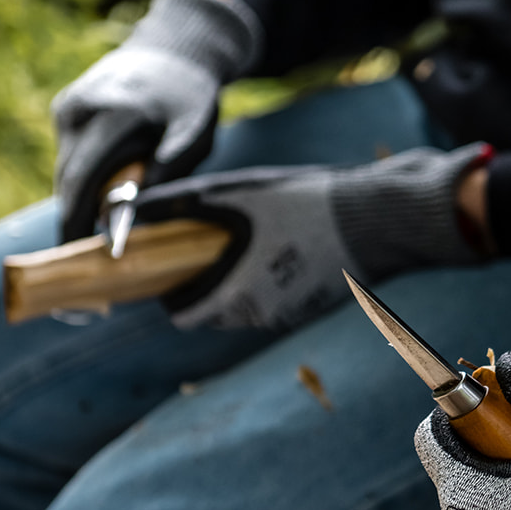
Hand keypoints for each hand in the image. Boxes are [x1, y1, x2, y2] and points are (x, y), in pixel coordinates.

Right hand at [51, 0, 261, 239]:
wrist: (172, 51)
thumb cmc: (190, 99)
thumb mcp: (195, 132)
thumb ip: (168, 167)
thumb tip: (137, 209)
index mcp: (116, 113)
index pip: (83, 177)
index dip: (76, 218)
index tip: (76, 250)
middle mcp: (83, 107)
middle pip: (67, 177)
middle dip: (74, 215)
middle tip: (84, 251)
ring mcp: (69, 105)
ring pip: (66, 167)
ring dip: (81, 195)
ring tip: (99, 221)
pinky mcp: (65, 107)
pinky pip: (69, 153)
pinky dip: (84, 173)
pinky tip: (106, 182)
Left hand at [135, 143, 489, 330]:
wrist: (377, 219)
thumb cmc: (306, 202)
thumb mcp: (238, 194)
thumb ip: (182, 204)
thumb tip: (133, 208)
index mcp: (239, 294)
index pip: (184, 315)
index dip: (168, 290)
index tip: (167, 263)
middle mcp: (262, 315)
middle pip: (212, 312)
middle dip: (202, 284)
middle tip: (204, 245)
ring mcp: (290, 315)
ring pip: (244, 308)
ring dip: (234, 283)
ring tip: (243, 241)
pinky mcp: (312, 306)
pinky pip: (273, 302)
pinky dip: (264, 282)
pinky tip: (277, 246)